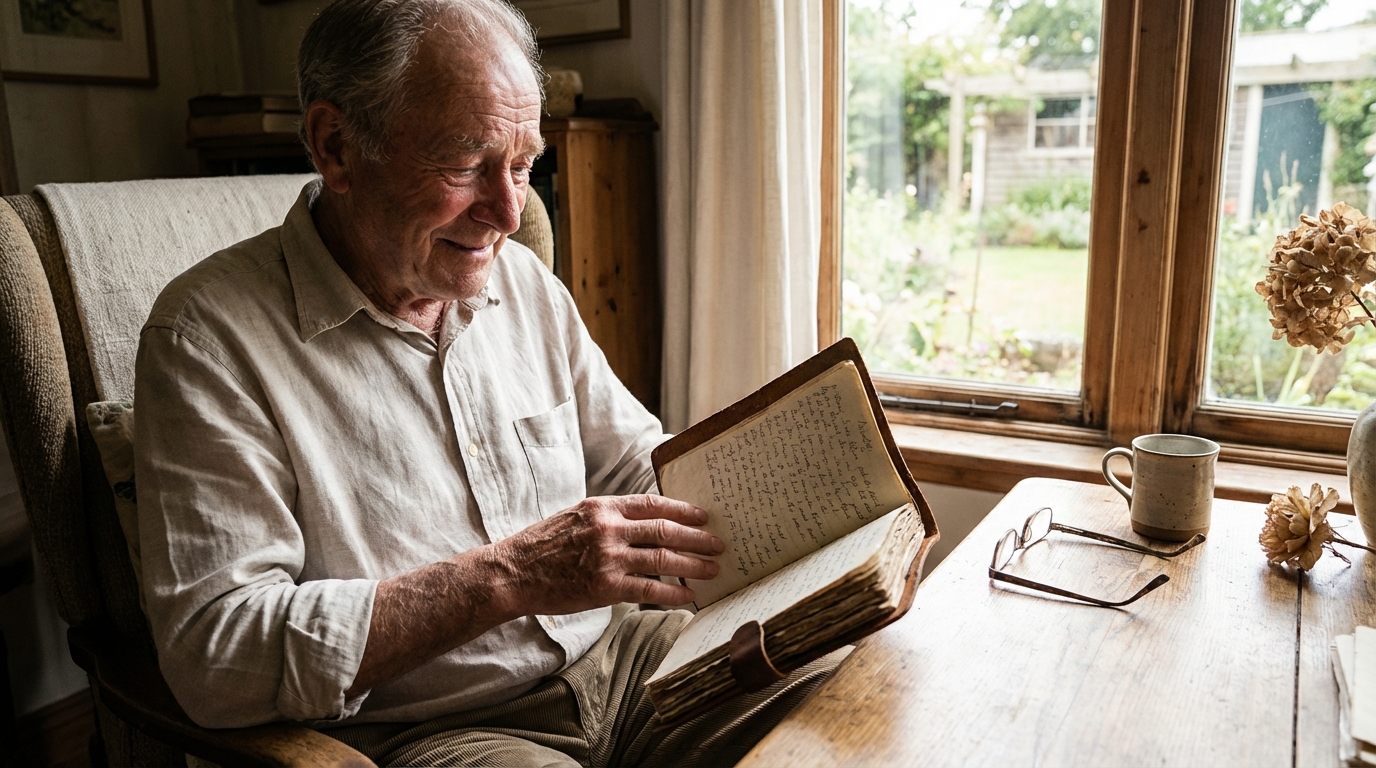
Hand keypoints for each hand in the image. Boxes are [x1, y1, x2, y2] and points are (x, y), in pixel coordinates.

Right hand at [491, 495, 723, 614]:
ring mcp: (608, 558)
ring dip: (693, 565)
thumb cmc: (542, 546)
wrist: (513, 573)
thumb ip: (608, 518)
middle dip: (697, 538)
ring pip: (663, 560)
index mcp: (602, 507)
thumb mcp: (575, 517)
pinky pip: (649, 589)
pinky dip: (672, 592)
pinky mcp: (605, 587)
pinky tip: (688, 595)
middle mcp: (608, 529)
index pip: (653, 504)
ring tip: (712, 569)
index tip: (703, 516)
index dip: (683, 510)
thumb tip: (645, 523)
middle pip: (666, 531)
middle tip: (718, 544)